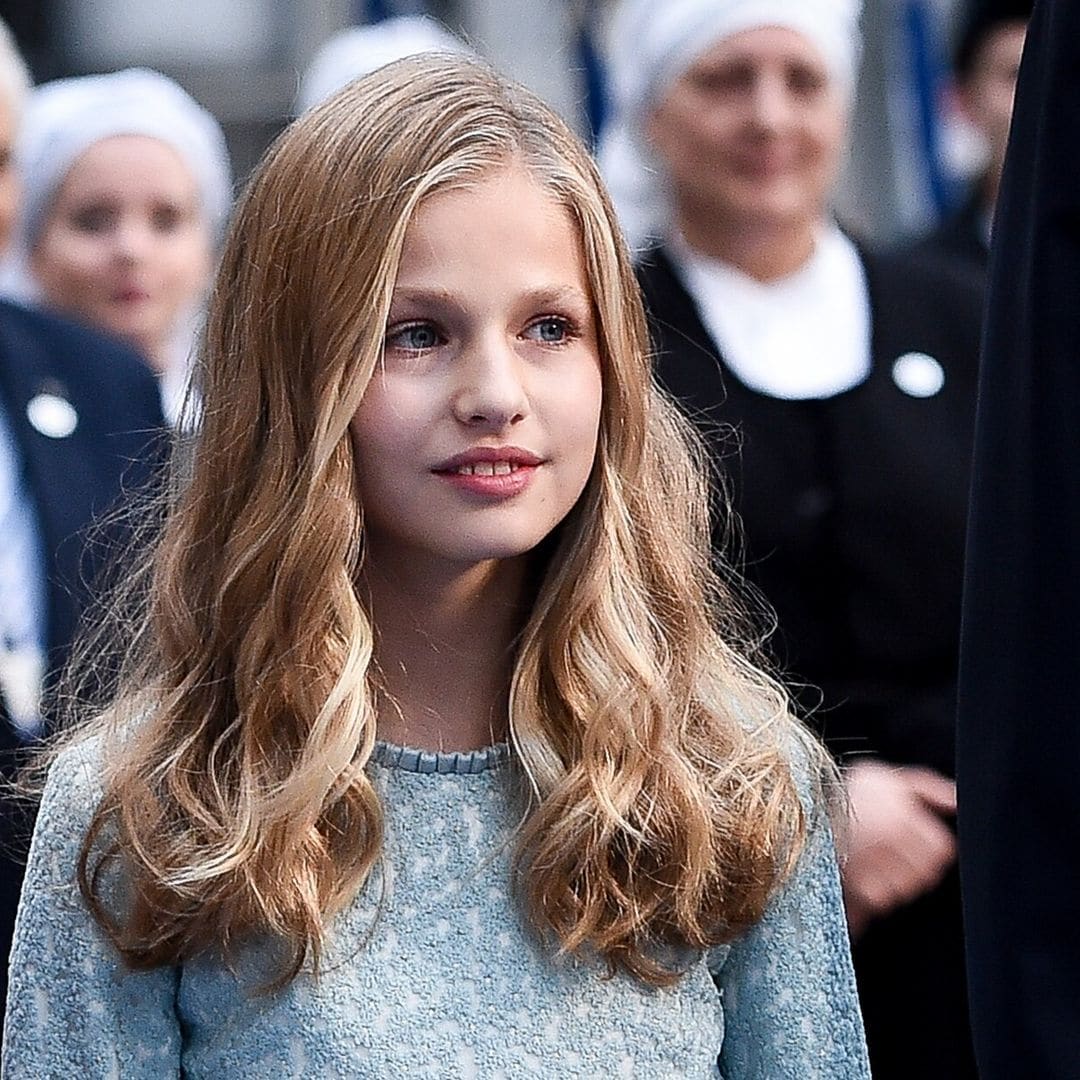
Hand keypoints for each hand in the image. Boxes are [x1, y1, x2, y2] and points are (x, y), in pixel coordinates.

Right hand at [837, 760, 956, 938]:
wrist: (795, 819)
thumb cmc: (842, 797)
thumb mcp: (882, 776)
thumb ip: (926, 786)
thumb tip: (957, 800)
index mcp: (903, 821)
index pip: (942, 848)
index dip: (930, 843)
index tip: (914, 837)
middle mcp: (891, 849)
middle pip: (926, 872)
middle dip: (913, 864)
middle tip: (891, 849)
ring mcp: (874, 875)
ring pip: (904, 891)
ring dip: (893, 882)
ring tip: (872, 861)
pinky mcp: (857, 897)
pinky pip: (878, 906)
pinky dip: (872, 897)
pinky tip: (860, 876)